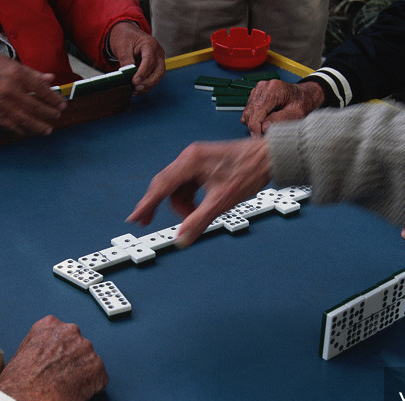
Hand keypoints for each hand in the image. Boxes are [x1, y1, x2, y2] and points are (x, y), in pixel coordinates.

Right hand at [0, 48, 66, 135]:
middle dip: (49, 113)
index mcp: (17, 75)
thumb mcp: (12, 64)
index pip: (42, 90)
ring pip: (25, 120)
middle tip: (57, 116)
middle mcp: (11, 90)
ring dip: (38, 127)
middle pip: (36, 107)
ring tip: (47, 130)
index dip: (54, 99)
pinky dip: (21, 129)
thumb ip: (32, 74)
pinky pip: (10, 125)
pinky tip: (28, 131)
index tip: (62, 104)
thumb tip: (50, 79)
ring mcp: (1, 103)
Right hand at [0, 315, 107, 400]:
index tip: (55, 361)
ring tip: (65, 388)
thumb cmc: (17, 383)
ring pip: (89, 362)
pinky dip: (91, 388)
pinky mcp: (97, 369)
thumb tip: (44, 355)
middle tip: (60, 376)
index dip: (59, 351)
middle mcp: (71, 332)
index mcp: (50, 325)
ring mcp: (86, 350)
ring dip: (82, 373)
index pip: (63, 334)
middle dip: (72, 360)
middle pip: (78, 346)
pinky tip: (75, 395)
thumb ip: (40, 346)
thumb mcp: (21, 351)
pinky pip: (99, 379)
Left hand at [107, 22, 164, 93]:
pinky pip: (153, 79)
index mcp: (150, 44)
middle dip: (147, 82)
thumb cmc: (125, 37)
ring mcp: (158, 61)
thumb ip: (126, 61)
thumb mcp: (122, 47)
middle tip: (135, 87)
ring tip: (134, 90)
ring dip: (147, 86)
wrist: (127, 35)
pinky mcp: (155, 68)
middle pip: (158, 71)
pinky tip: (136, 89)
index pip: (149, 61)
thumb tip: (128, 75)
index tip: (134, 81)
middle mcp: (158, 53)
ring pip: (157, 77)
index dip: (143, 73)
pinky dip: (146, 86)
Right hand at [127, 138, 271, 246]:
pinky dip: (190, 198)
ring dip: (182, 204)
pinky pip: (188, 184)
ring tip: (196, 217)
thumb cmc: (249, 171)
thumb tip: (182, 239)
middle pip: (165, 185)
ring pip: (177, 187)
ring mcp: (197, 160)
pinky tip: (200, 207)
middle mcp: (190, 157)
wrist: (269, 157)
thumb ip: (199, 221)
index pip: (161, 186)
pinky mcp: (204, 165)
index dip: (146, 204)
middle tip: (147, 222)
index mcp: (191, 161)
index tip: (134, 217)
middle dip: (159, 205)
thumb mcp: (222, 201)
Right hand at [242, 80, 324, 136]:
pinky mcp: (255, 95)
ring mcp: (258, 90)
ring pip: (247, 112)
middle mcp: (263, 87)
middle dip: (254, 127)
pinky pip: (249, 111)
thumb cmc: (302, 103)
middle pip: (250, 112)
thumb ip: (280, 120)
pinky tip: (265, 120)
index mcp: (274, 89)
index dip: (255, 127)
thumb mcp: (296, 114)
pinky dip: (254, 119)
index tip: (257, 138)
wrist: (303, 96)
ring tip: (267, 127)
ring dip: (254, 123)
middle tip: (263, 137)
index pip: (257, 110)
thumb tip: (264, 127)